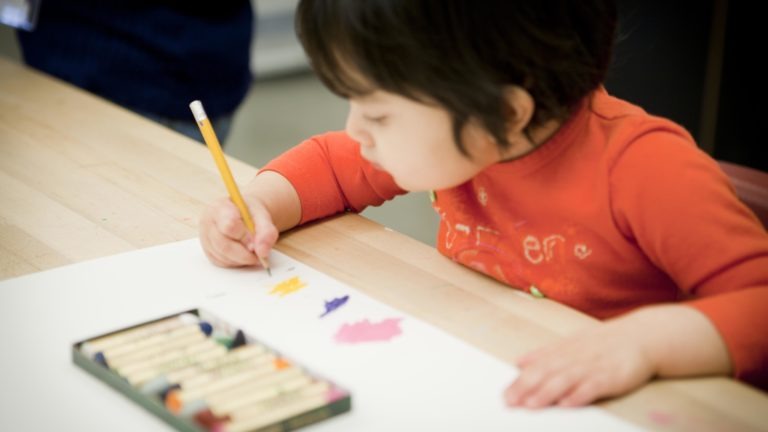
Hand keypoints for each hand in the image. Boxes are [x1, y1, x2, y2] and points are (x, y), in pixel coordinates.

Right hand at [199, 196, 277, 267]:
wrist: (243, 215)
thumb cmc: (250, 214)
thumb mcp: (262, 216)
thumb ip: (266, 232)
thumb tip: (262, 252)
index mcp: (220, 208)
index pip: (229, 225)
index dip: (245, 237)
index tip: (255, 241)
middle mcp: (208, 222)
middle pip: (224, 245)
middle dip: (244, 254)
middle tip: (258, 254)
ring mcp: (205, 238)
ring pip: (223, 256)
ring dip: (242, 259)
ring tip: (252, 252)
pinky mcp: (208, 252)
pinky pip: (222, 263)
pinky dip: (236, 262)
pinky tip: (243, 254)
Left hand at [503, 320, 654, 407]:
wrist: (643, 337)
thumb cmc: (604, 343)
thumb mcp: (572, 343)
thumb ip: (545, 354)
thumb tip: (519, 362)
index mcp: (565, 349)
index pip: (538, 366)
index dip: (520, 380)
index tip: (505, 394)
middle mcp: (576, 356)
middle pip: (548, 372)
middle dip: (527, 388)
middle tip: (511, 402)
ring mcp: (594, 365)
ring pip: (566, 380)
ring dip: (548, 393)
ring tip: (532, 404)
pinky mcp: (613, 376)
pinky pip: (594, 386)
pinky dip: (580, 394)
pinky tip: (568, 403)